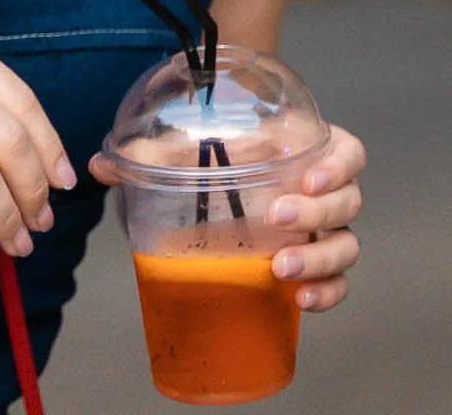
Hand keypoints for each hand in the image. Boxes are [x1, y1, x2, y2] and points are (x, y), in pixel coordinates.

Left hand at [92, 121, 367, 311]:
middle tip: (275, 218)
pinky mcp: (310, 270)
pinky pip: (336, 284)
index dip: (338, 164)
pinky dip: (326, 293)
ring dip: (320, 258)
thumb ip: (150, 154)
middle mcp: (320, 194)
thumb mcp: (184, 155)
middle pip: (347, 200)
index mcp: (304, 153)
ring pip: (346, 244)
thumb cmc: (212, 165)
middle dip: (316, 212)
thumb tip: (103, 164)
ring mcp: (318, 234)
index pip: (347, 152)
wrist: (213, 198)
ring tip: (280, 269)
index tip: (309, 177)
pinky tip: (300, 299)